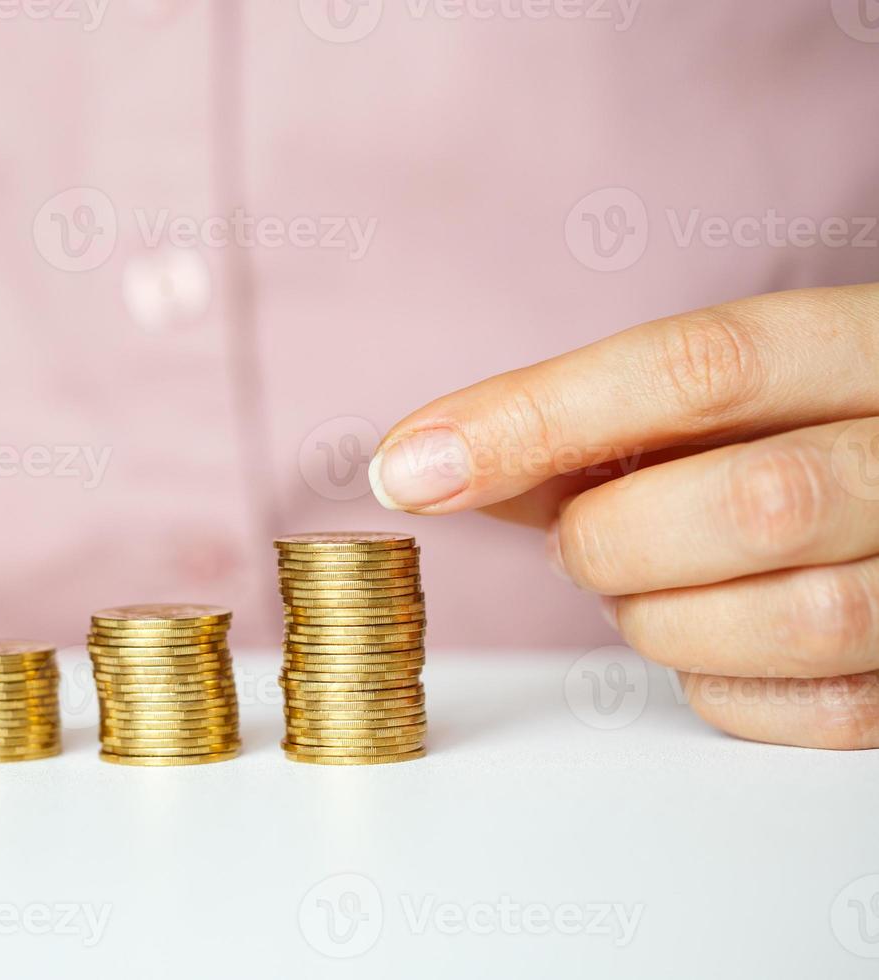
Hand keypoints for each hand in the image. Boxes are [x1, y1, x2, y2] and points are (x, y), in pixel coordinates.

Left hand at [369, 283, 878, 748]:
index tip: (413, 465)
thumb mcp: (729, 393)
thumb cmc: (805, 430)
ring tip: (642, 589)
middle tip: (575, 541)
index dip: (536, 418)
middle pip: (754, 504)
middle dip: (615, 539)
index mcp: (867, 345)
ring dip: (662, 618)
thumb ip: (595, 422)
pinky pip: (813, 709)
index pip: (699, 367)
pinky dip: (721, 686)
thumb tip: (429, 464)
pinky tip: (708, 644)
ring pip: (794, 620)